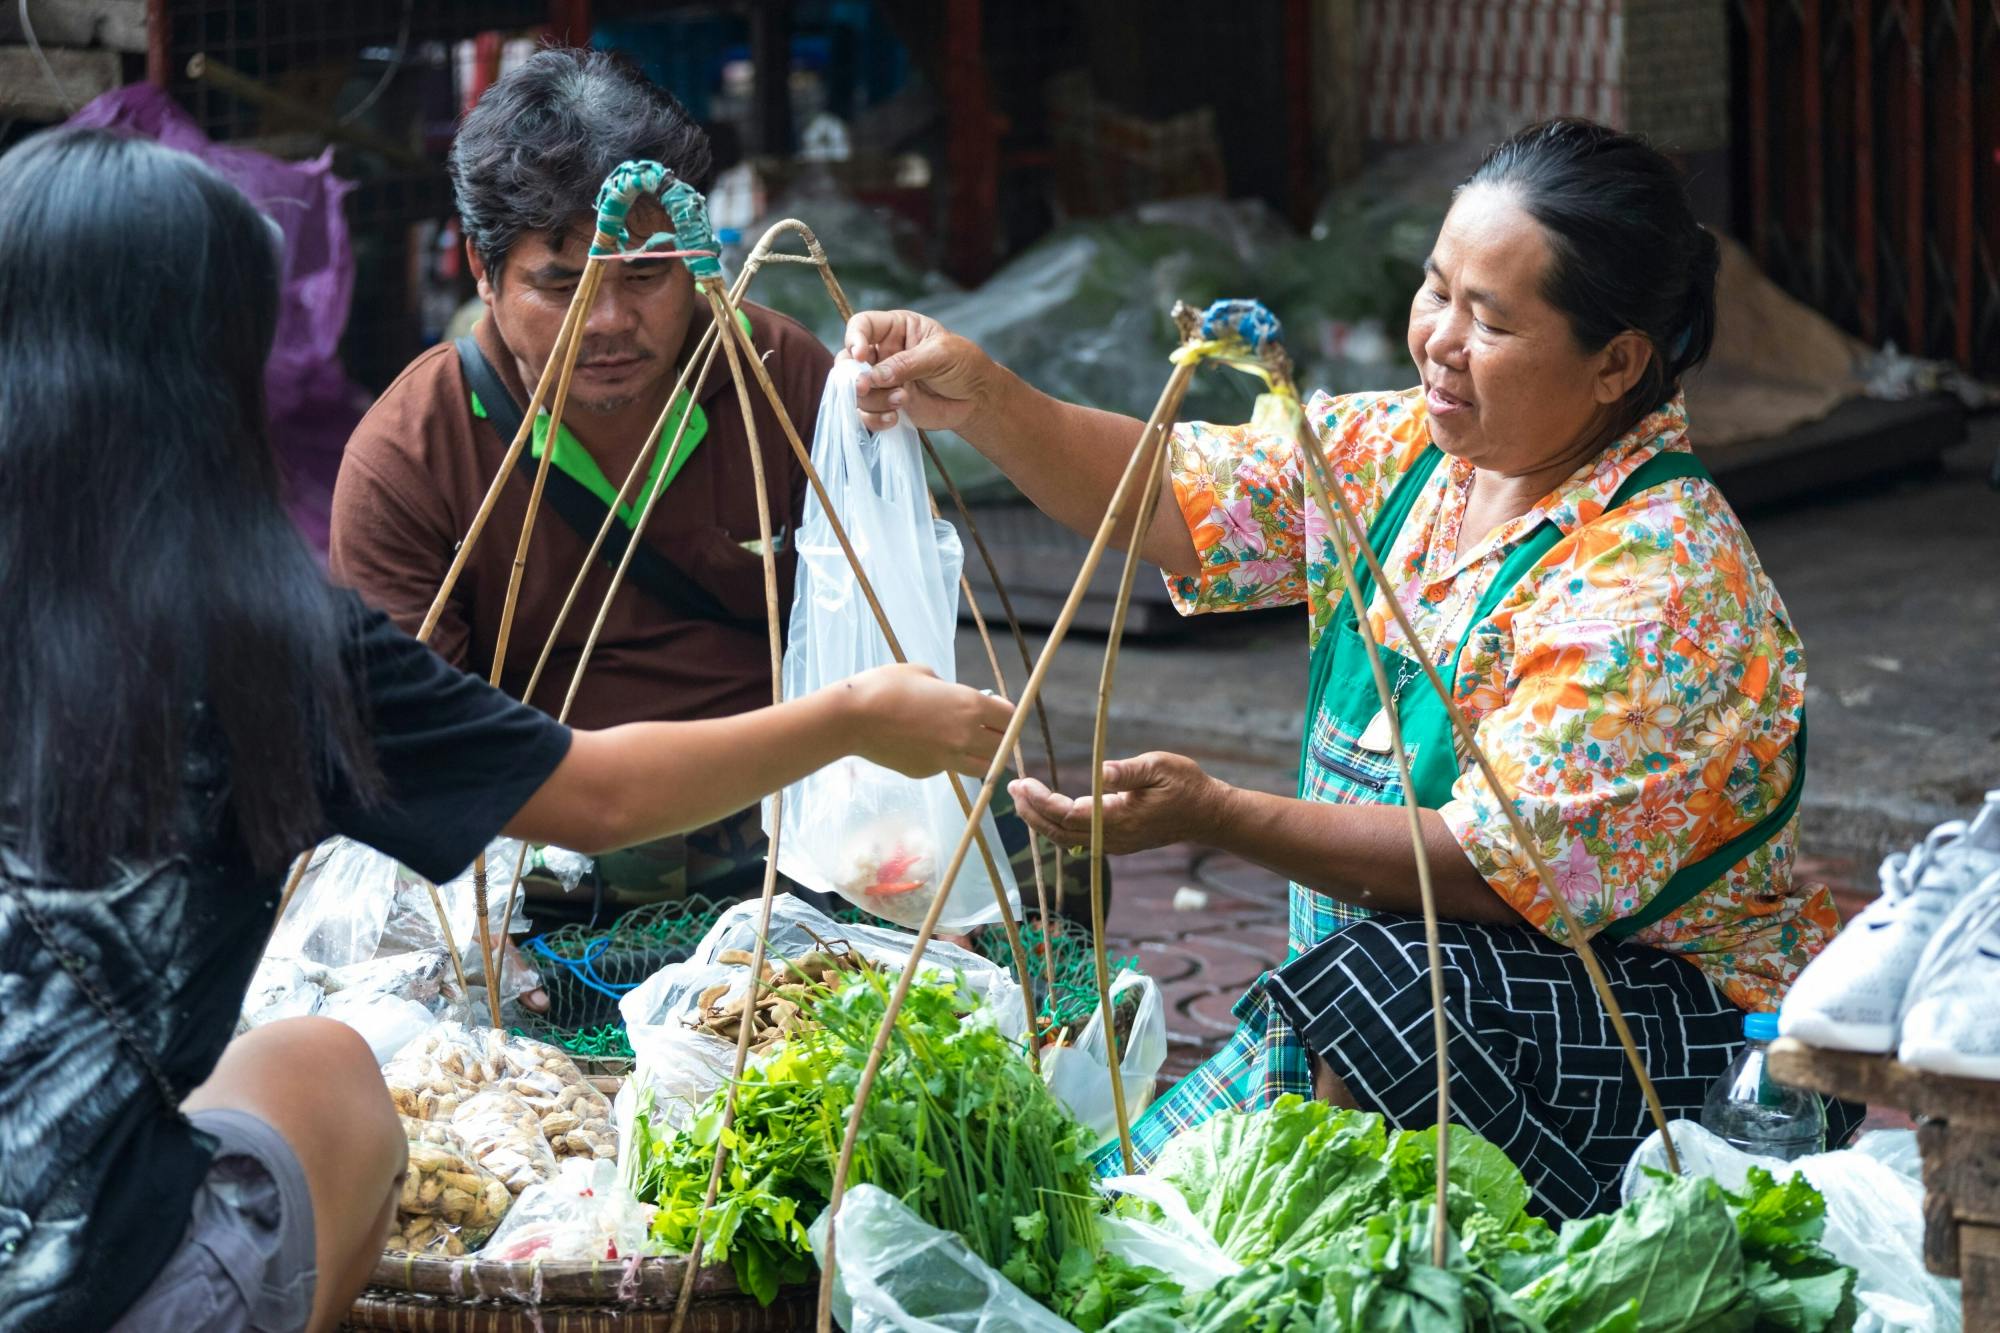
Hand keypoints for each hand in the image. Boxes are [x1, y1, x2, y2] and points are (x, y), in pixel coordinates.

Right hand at [841, 664, 1012, 777]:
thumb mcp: (924, 673)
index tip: (998, 713)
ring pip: (983, 767)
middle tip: (987, 731)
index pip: (1010, 718)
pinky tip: (929, 746)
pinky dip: (948, 761)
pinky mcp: (929, 772)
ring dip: (981, 757)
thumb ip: (949, 688)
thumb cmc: (886, 686)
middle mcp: (965, 735)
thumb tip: (956, 698)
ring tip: (967, 744)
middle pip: (1002, 747)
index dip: (1007, 716)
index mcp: (969, 705)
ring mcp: (947, 758)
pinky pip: (950, 768)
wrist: (853, 718)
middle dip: (999, 739)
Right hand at [842, 309, 1001, 433]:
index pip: (862, 325)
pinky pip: (866, 414)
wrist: (977, 398)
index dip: (854, 338)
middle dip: (853, 376)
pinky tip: (894, 418)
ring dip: (873, 400)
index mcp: (895, 328)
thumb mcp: (940, 354)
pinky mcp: (886, 405)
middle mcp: (883, 353)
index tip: (860, 355)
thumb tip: (873, 377)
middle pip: (848, 361)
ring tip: (902, 400)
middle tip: (864, 387)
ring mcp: (882, 381)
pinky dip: (875, 419)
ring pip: (856, 391)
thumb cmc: (964, 364)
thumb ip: (906, 364)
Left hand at [1008, 752, 1227, 855]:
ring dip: (1040, 821)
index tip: (1022, 782)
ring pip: (1066, 838)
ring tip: (1021, 799)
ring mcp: (1114, 843)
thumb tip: (1101, 771)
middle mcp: (1113, 837)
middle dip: (1031, 812)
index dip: (1041, 800)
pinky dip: (1056, 826)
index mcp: (1120, 817)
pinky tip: (1046, 811)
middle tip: (1012, 789)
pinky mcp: (1116, 843)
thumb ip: (1128, 771)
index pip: (1068, 813)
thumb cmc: (1186, 785)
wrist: (1207, 815)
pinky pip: (1078, 839)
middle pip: (1059, 831)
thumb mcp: (1160, 767)